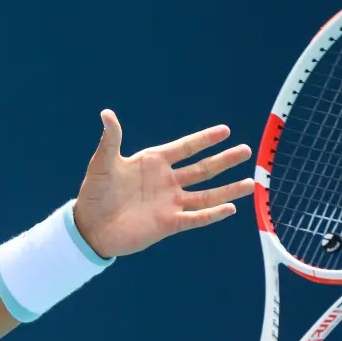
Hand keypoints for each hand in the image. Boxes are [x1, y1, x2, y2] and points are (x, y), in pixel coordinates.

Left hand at [73, 109, 253, 258]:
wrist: (90, 227)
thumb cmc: (95, 193)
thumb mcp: (102, 163)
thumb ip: (110, 140)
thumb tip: (107, 113)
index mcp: (153, 162)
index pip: (185, 148)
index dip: (204, 139)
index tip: (225, 130)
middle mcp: (167, 181)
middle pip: (202, 169)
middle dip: (224, 160)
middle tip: (246, 150)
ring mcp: (170, 203)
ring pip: (206, 194)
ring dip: (228, 189)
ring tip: (251, 183)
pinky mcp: (169, 224)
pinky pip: (196, 218)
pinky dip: (213, 214)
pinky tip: (231, 208)